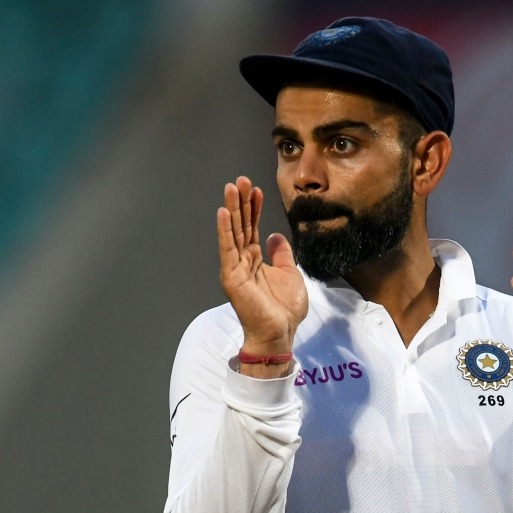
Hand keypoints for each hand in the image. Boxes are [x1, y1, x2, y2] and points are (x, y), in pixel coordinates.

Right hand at [218, 176, 307, 376]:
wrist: (280, 332)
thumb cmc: (285, 309)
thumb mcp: (290, 274)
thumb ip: (282, 254)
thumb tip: (276, 235)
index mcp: (255, 259)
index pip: (252, 227)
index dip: (254, 208)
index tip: (256, 189)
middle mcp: (242, 260)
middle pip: (240, 225)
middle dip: (241, 202)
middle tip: (240, 179)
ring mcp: (235, 267)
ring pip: (233, 232)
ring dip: (231, 209)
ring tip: (231, 187)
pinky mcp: (231, 276)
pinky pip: (227, 249)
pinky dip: (224, 230)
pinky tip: (223, 212)